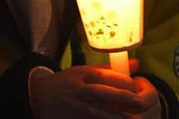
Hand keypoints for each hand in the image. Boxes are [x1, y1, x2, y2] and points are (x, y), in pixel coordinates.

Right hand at [30, 64, 160, 118]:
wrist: (37, 97)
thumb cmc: (67, 83)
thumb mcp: (84, 71)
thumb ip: (110, 70)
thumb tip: (136, 64)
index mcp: (81, 75)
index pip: (102, 75)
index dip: (120, 81)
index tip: (136, 86)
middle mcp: (76, 90)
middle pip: (99, 93)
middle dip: (120, 98)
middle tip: (140, 103)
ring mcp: (71, 107)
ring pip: (93, 112)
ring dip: (113, 116)